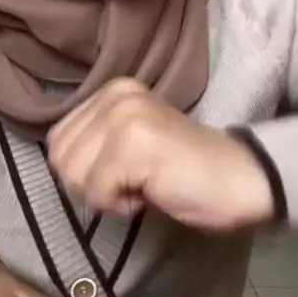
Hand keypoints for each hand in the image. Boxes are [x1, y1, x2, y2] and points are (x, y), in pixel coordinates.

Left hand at [48, 79, 273, 230]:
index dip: (83, 171)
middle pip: (60, 158)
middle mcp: (115, 94)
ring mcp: (124, 115)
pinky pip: (97, 191)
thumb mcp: (127, 145)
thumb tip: (58, 163)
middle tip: (133, 182)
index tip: (123, 172)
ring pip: (74, 175)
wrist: (240, 179)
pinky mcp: (134, 143)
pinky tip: (151, 193)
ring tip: (142, 185)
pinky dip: (120, 206)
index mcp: (111, 90)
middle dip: (90, 184)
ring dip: (105, 195)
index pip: (57, 139)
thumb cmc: (183, 170)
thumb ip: (94, 143)